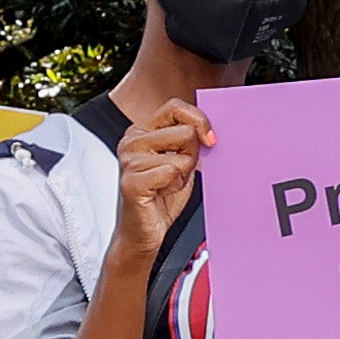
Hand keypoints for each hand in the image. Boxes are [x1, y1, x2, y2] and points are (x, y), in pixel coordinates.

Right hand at [110, 100, 211, 259]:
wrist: (144, 231)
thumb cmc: (162, 196)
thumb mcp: (180, 160)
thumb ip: (188, 140)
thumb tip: (210, 128)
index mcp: (142, 131)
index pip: (175, 107)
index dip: (199, 120)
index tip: (210, 139)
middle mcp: (131, 141)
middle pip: (185, 132)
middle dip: (192, 156)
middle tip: (177, 173)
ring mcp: (129, 161)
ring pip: (182, 156)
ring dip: (183, 175)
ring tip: (166, 186)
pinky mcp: (131, 182)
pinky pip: (172, 173)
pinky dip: (175, 187)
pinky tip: (161, 194)